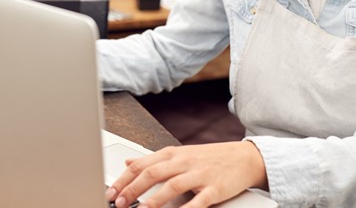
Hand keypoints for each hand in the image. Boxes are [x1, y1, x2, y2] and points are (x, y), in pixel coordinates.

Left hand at [105, 141, 266, 207]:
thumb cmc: (209, 158)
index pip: (142, 164)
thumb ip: (154, 160)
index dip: (124, 179)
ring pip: (171, 186)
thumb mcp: (180, 154)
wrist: (243, 158)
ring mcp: (199, 174)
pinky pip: (198, 201)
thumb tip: (129, 163)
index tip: (111, 192)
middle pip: (152, 173)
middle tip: (119, 202)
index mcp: (172, 154)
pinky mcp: (214, 188)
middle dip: (133, 189)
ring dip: (154, 200)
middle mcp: (183, 162)